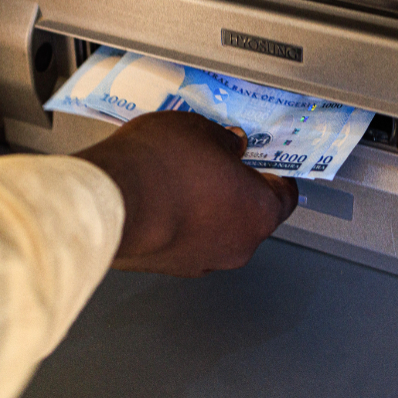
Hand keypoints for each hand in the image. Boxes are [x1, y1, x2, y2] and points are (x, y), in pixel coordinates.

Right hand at [74, 111, 297, 276]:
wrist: (113, 199)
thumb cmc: (162, 166)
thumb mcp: (202, 130)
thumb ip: (224, 141)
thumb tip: (230, 144)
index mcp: (260, 211)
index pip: (285, 196)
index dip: (274, 175)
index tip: (266, 162)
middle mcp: (238, 245)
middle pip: (249, 216)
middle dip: (235, 191)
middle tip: (216, 163)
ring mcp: (203, 262)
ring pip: (215, 232)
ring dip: (205, 210)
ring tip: (180, 179)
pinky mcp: (169, 267)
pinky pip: (185, 241)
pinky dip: (179, 224)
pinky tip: (161, 199)